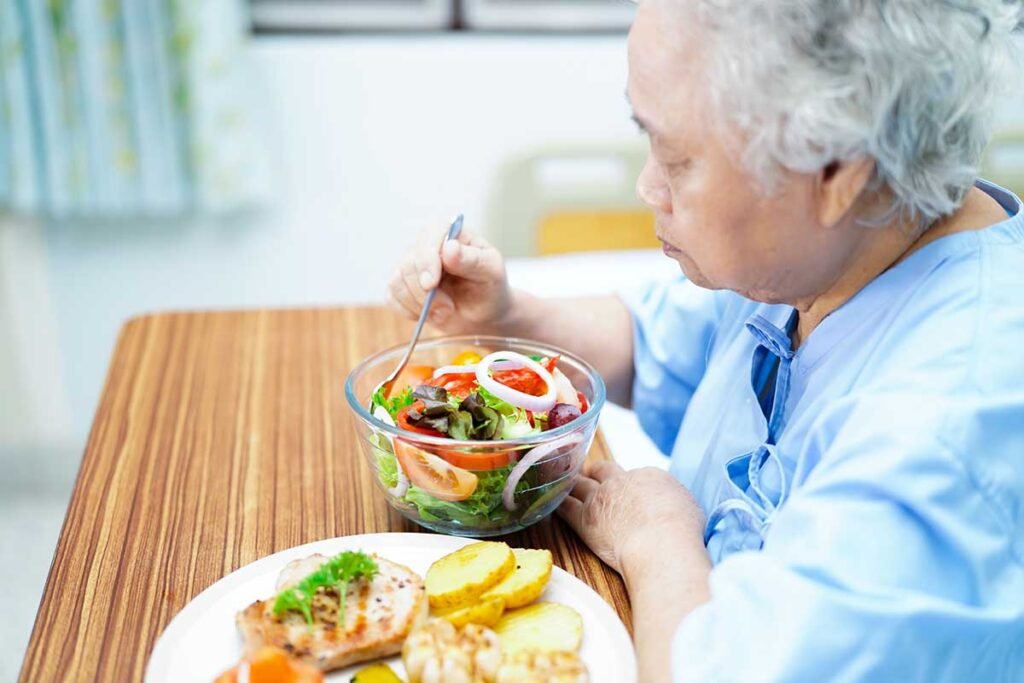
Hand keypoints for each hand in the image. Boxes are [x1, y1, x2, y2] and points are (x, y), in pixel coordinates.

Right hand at [387, 223, 511, 332]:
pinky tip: (428, 314)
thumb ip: (473, 260)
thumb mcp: (490, 273)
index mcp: (450, 232)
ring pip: (397, 281)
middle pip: (409, 263)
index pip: (428, 236)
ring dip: (419, 304)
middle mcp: (427, 244)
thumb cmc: (489, 287)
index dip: (426, 259)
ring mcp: (411, 264)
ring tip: (444, 312)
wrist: (483, 314)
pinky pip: (391, 297)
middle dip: (425, 293)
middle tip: (448, 308)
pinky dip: (408, 311)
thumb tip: (449, 248)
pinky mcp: (402, 285)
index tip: (431, 283)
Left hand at [557, 461, 706, 574]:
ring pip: (578, 483)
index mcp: (648, 476)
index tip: (625, 492)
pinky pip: (564, 506)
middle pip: (601, 470)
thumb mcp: (688, 506)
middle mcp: (621, 481)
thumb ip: (672, 501)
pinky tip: (549, 500)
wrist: (661, 545)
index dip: (627, 483)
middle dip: (594, 473)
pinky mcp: (584, 519)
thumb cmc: (682, 531)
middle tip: (587, 477)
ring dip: (572, 483)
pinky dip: (557, 501)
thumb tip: (669, 507)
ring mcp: (599, 498)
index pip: (632, 475)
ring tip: (564, 483)